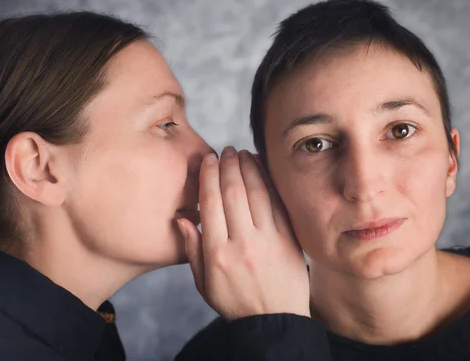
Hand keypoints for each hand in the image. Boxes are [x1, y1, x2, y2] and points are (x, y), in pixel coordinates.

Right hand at [177, 146, 309, 320]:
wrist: (275, 320)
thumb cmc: (235, 302)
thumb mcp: (204, 284)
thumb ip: (192, 250)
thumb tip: (182, 218)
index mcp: (217, 253)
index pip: (210, 203)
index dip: (208, 176)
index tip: (207, 160)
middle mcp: (242, 243)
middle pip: (233, 193)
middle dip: (228, 165)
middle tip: (226, 150)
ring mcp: (268, 240)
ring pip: (256, 193)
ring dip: (248, 167)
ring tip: (242, 153)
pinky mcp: (288, 239)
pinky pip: (277, 203)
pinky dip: (268, 182)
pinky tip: (262, 168)